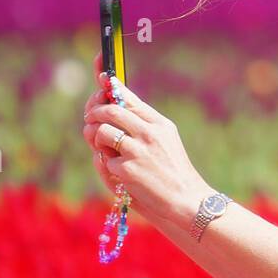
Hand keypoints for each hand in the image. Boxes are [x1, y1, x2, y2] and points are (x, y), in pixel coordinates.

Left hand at [81, 56, 212, 226]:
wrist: (187, 201)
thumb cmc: (172, 172)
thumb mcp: (165, 142)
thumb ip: (141, 125)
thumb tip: (111, 108)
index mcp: (159, 124)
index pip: (128, 97)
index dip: (110, 84)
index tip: (101, 76)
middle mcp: (149, 133)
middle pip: (109, 110)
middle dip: (94, 113)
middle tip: (90, 120)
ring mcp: (138, 151)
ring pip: (101, 132)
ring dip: (95, 139)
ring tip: (103, 149)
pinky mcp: (128, 170)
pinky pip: (103, 160)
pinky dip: (106, 166)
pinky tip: (120, 174)